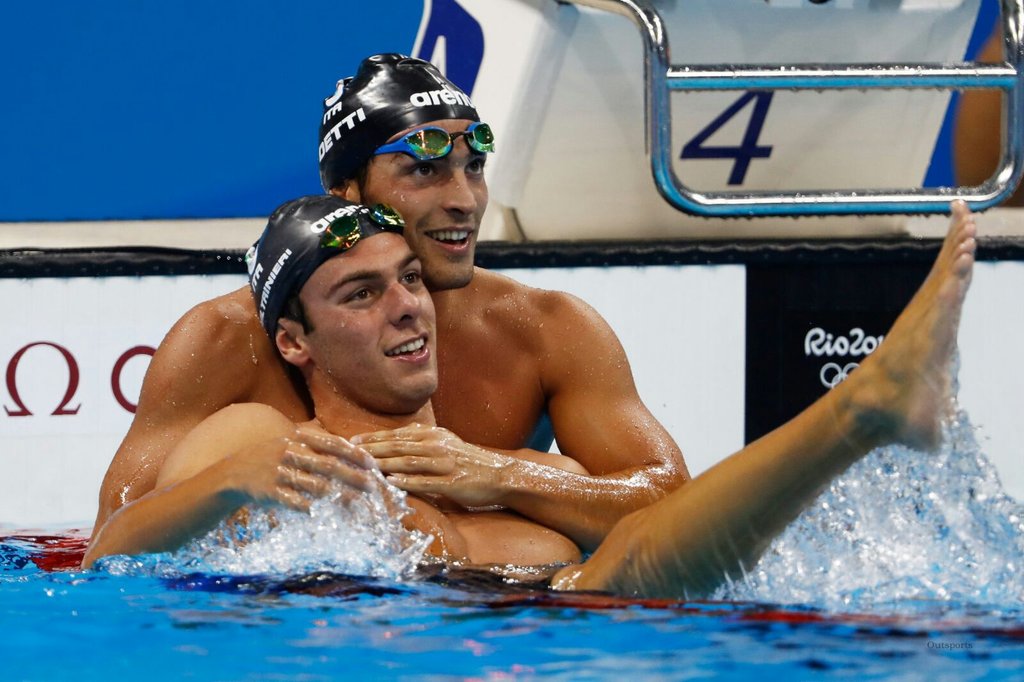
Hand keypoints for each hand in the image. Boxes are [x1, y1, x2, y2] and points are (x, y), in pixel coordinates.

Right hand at [224, 426, 378, 512]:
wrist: (230, 475)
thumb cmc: (269, 460)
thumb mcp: (288, 443)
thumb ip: (316, 444)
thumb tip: (351, 447)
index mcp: (296, 440)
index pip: (331, 444)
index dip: (354, 454)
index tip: (372, 463)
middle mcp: (288, 454)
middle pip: (328, 465)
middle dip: (353, 476)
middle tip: (372, 486)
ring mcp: (278, 474)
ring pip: (315, 486)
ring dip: (339, 496)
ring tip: (357, 503)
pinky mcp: (270, 493)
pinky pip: (296, 502)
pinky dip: (313, 508)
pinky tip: (328, 514)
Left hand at [352, 425, 513, 508]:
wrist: (500, 473)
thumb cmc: (469, 460)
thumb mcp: (446, 442)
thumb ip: (423, 440)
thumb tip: (398, 439)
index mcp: (433, 435)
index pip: (396, 435)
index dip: (373, 438)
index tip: (351, 441)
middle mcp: (436, 446)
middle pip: (397, 446)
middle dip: (371, 449)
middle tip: (348, 453)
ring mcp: (444, 464)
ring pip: (408, 462)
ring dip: (384, 464)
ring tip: (363, 467)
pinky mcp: (452, 482)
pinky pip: (425, 481)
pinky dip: (406, 482)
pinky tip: (390, 484)